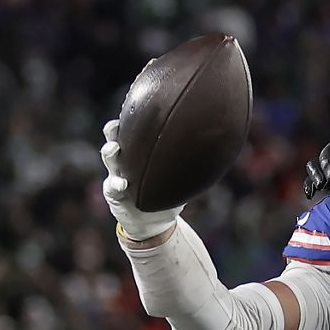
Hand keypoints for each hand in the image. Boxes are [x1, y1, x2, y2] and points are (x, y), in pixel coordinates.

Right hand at [100, 119, 182, 241]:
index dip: (132, 119)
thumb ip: (190, 164)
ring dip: (110, 152)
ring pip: (110, 160)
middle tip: (117, 125)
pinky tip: (122, 184)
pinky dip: (115, 184)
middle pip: (115, 139)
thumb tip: (219, 146)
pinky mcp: (114, 195)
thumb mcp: (179, 178)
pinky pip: (112, 188)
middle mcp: (125, 162)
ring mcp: (117, 176)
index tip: (136, 107)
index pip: (133, 132)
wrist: (153, 221)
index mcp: (139, 154)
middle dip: (113, 130)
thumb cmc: (166, 194)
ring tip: (114, 149)